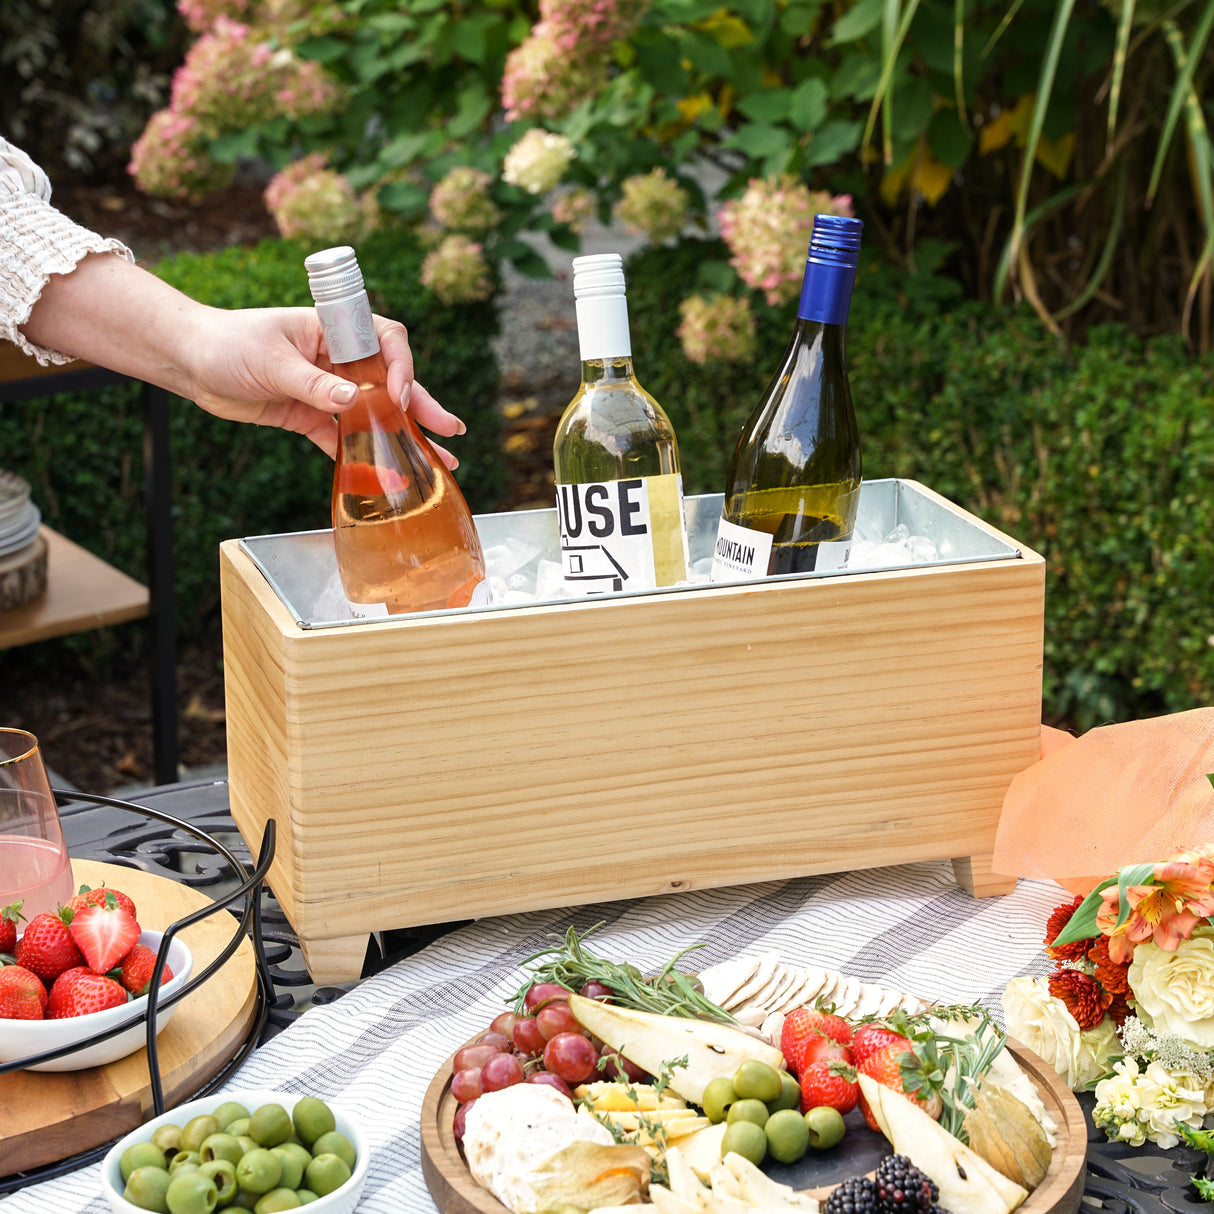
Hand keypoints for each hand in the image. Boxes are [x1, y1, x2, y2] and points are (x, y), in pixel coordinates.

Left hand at [183, 306, 465, 462]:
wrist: (189, 360)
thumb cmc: (226, 344)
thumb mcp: (271, 362)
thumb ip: (312, 384)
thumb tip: (351, 402)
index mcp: (332, 331)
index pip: (384, 340)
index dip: (400, 366)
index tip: (399, 394)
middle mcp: (337, 359)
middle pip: (390, 382)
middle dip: (422, 406)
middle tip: (450, 429)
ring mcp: (326, 389)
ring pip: (374, 414)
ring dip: (403, 436)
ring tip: (436, 459)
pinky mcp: (310, 416)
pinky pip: (344, 439)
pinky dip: (363, 458)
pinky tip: (386, 476)